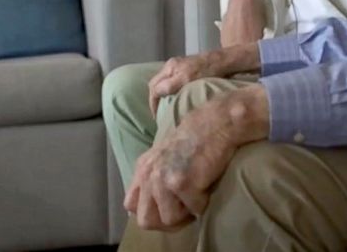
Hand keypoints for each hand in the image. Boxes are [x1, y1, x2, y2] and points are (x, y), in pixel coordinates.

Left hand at [125, 86, 269, 230]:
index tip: (169, 208)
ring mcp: (163, 179)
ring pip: (169, 220)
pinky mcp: (182, 183)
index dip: (151, 213)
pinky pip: (194, 210)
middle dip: (167, 222)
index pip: (130, 205)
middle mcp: (148, 175)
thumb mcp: (163, 157)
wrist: (215, 124)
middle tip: (184, 212)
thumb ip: (153, 178)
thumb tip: (154, 207)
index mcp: (142, 169)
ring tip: (196, 196)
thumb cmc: (195, 140)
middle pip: (145, 220)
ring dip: (186, 214)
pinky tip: (207, 186)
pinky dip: (203, 203)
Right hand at [148, 54, 215, 115]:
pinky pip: (173, 82)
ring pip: (165, 83)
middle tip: (160, 114)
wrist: (225, 61)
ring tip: (168, 108)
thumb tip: (156, 93)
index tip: (157, 116)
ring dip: (163, 96)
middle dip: (155, 99)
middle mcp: (172, 66)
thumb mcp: (187, 78)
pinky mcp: (188, 70)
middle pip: (157, 84)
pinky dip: (171, 91)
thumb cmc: (208, 70)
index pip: (154, 87)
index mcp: (170, 67)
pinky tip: (178, 99)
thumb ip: (170, 85)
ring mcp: (179, 67)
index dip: (153, 103)